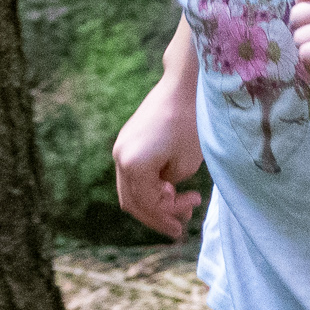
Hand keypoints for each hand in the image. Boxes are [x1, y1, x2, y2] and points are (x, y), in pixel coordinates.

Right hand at [113, 24, 204, 239]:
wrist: (183, 85)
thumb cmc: (189, 123)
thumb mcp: (186, 165)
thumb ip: (171, 188)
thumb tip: (164, 193)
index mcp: (133, 164)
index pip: (145, 205)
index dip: (165, 218)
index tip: (187, 220)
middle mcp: (120, 157)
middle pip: (132, 201)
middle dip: (157, 215)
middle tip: (180, 224)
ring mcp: (121, 147)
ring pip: (131, 189)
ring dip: (153, 201)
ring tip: (179, 202)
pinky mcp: (128, 140)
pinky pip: (133, 173)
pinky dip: (149, 185)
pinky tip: (169, 186)